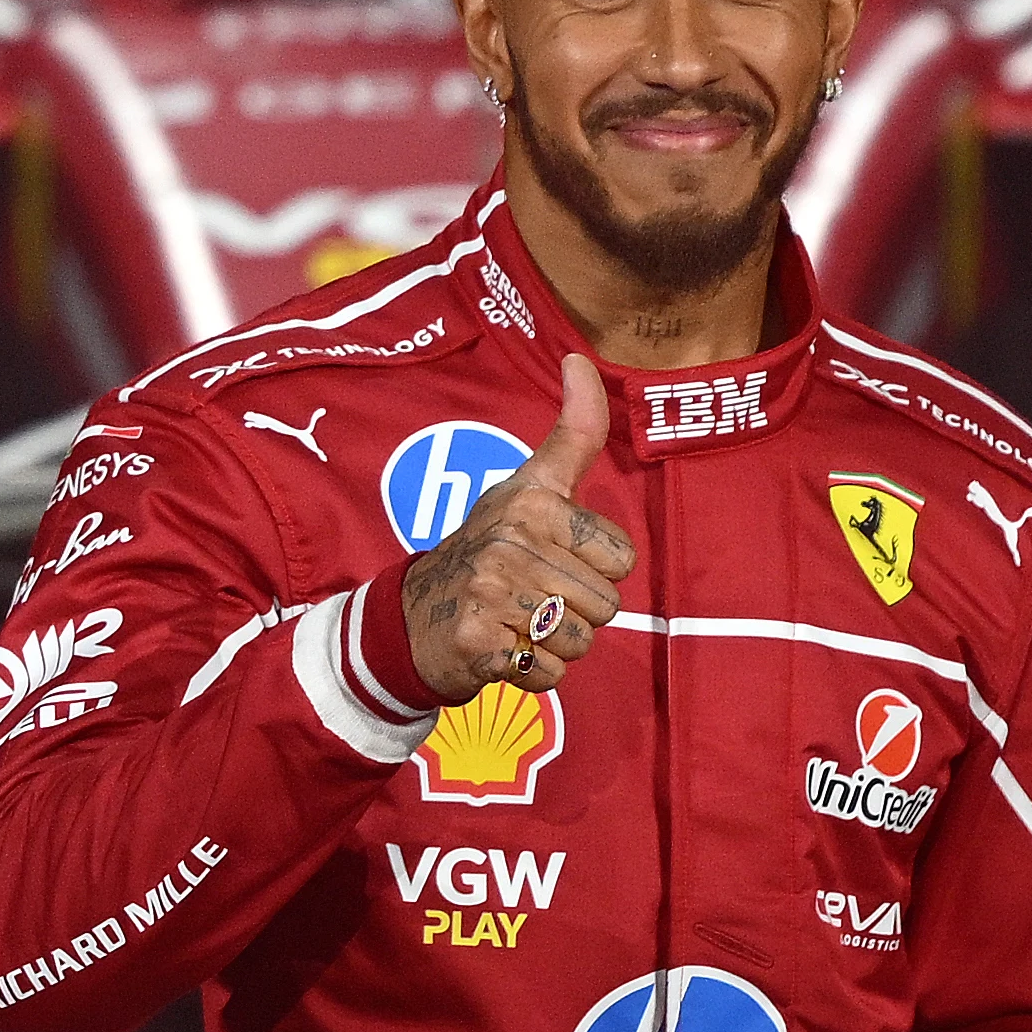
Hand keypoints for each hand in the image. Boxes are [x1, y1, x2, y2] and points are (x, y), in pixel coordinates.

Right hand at [399, 354, 634, 703]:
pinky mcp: (479, 641)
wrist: (410, 616)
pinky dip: (532, 671)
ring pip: (581, 641)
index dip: (595, 568)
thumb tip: (579, 359)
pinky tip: (503, 648)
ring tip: (517, 620)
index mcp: (532, 501)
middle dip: (575, 611)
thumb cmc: (487, 547)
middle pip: (605, 605)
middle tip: (530, 596)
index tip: (552, 558)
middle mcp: (509, 541)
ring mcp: (490, 591)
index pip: (621, 558)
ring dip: (555, 643)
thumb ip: (573, 432)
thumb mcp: (530, 485)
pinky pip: (549, 672)